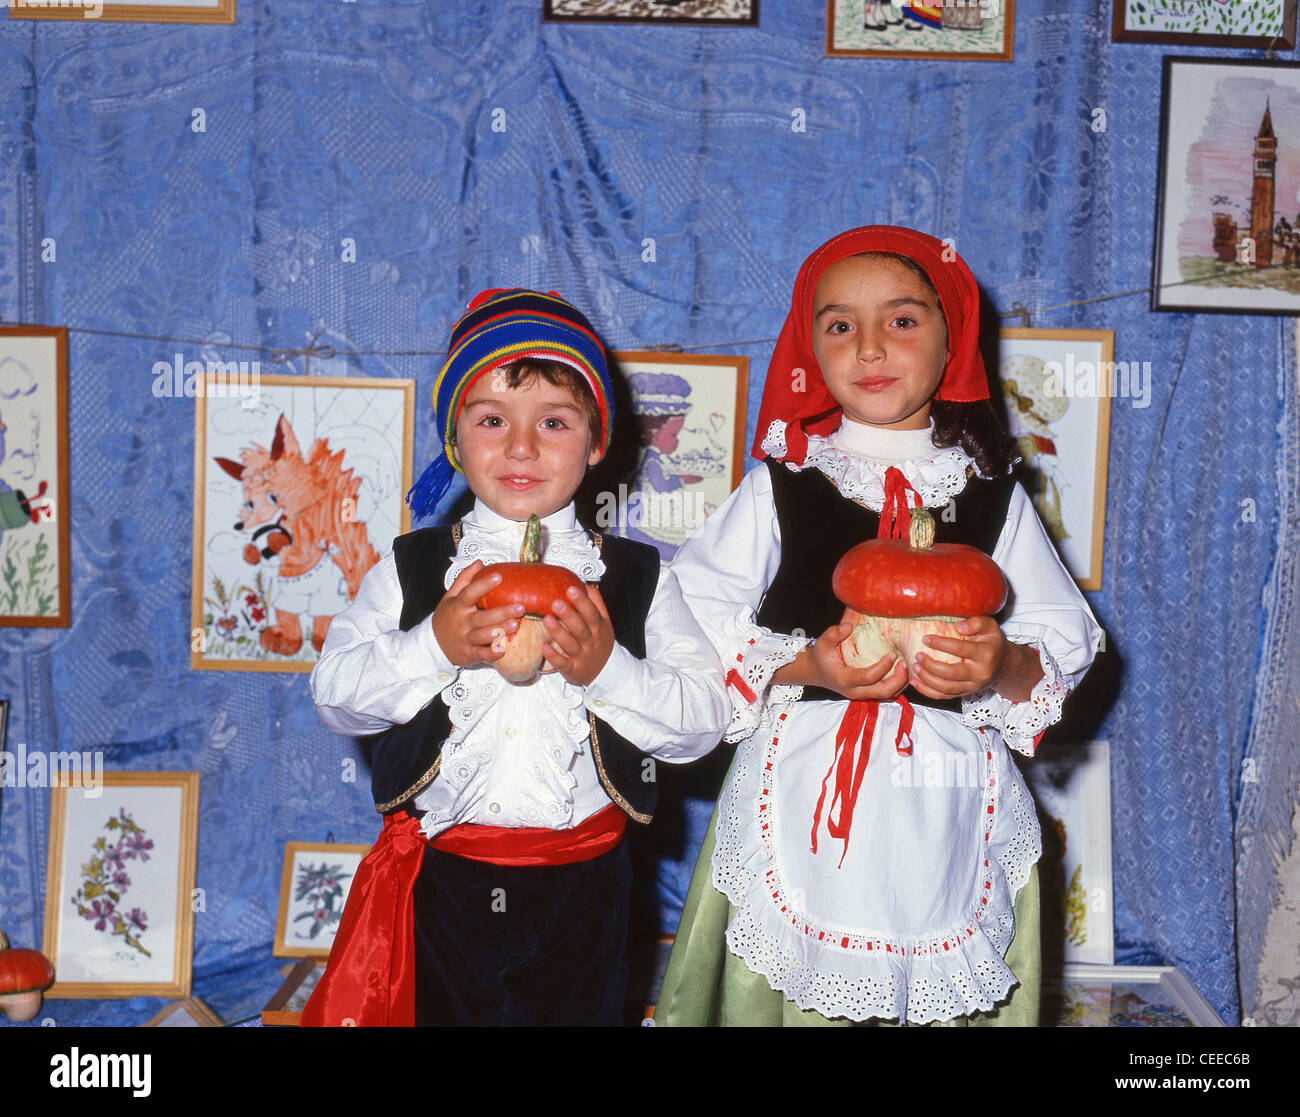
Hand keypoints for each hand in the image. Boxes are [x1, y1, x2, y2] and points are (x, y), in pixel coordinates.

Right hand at [430, 560, 525, 667]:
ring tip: (515, 625)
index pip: (469, 593)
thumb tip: (479, 562)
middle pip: (482, 617)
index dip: (483, 585)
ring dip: (499, 631)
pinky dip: (491, 654)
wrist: (432, 644)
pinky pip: (480, 654)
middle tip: (520, 607)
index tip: (498, 577)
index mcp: (458, 606)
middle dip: (501, 612)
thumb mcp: (450, 597)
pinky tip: (503, 650)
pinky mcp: (469, 653)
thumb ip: (464, 579)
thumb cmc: (446, 618)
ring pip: (482, 635)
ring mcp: (465, 639)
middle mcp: (462, 622)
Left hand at [540, 584, 614, 686]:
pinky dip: (554, 656)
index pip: (592, 613)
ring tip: (547, 619)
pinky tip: (544, 647)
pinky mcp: (572, 669)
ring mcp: (582, 656)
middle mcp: (591, 641)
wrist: (604, 671)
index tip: (571, 589)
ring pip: (570, 644)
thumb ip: (596, 603)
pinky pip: (563, 663)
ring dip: (558, 632)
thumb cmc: (600, 642)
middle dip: (569, 615)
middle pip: (581, 628)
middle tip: (556, 602)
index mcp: (599, 627)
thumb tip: (584, 584)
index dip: (582, 601)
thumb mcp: (604, 622)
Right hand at [772, 622, 908, 700]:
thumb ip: (833, 633)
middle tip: (904, 663)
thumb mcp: (822, 643)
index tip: (892, 654)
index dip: (883, 667)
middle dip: (898, 679)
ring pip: (888, 695)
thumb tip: (849, 627)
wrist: (817, 673)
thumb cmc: (821, 657)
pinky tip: (901, 670)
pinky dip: (897, 684)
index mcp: (844, 679)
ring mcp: (861, 695)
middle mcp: (855, 691)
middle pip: (883, 692)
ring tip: (906, 666)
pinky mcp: (867, 693)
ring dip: (900, 683)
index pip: (868, 677)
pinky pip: (886, 693)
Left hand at [912, 616, 1041, 701]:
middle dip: (931, 666)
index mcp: (985, 655)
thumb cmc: (992, 642)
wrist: (1003, 665)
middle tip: (918, 655)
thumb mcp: (990, 627)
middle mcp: (979, 674)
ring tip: (915, 667)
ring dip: (927, 679)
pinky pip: (944, 696)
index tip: (925, 639)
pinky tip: (915, 682)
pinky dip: (927, 691)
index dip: (941, 644)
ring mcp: (972, 687)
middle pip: (952, 674)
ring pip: (947, 688)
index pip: (961, 650)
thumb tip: (959, 626)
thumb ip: (976, 622)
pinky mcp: (965, 694)